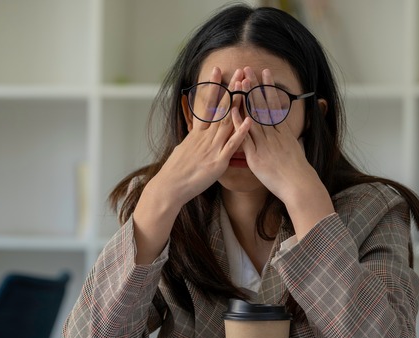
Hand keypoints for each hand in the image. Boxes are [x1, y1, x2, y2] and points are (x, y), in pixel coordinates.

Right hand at [150, 67, 251, 205]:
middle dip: (230, 89)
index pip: (206, 104)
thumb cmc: (175, 172)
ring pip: (227, 121)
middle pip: (220, 108)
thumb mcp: (183, 149)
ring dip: (238, 103)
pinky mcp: (218, 162)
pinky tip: (249, 120)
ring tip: (246, 87)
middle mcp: (205, 137)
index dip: (213, 87)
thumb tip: (195, 134)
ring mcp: (212, 148)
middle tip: (238, 71)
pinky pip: (231, 145)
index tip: (217, 70)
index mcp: (197, 134)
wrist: (169, 187)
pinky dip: (240, 132)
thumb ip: (193, 140)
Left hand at [231, 67, 333, 238]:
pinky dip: (238, 123)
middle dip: (255, 86)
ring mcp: (264, 143)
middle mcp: (273, 134)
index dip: (268, 88)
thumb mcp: (296, 150)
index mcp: (283, 131)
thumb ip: (289, 139)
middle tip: (248, 69)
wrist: (299, 185)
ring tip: (240, 81)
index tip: (264, 73)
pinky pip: (245, 136)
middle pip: (263, 105)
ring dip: (246, 98)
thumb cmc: (298, 172)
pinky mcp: (255, 155)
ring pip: (253, 116)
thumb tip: (288, 133)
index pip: (274, 104)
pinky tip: (232, 110)